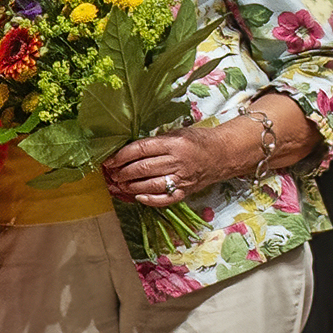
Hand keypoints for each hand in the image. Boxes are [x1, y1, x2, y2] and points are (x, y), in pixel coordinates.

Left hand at [103, 125, 241, 205]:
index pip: (141, 149)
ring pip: (151, 185)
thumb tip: (126, 152)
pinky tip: (137, 197)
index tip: (109, 161)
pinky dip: (149, 199)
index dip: (121, 156)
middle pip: (143, 168)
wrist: (223, 154)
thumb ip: (154, 143)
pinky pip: (165, 199)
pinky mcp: (186, 191)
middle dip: (123, 172)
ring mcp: (182, 178)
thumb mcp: (175, 134)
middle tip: (112, 174)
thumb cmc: (196, 141)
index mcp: (174, 143)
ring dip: (131, 186)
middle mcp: (178, 161)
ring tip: (119, 185)